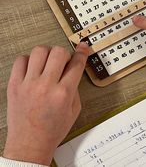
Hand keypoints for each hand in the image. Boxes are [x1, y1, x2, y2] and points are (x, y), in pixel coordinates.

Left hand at [3, 42, 88, 164]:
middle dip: (64, 54)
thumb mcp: (74, 111)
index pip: (76, 64)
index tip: (82, 47)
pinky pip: (21, 60)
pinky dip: (28, 60)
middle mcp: (46, 86)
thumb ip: (75, 87)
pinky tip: (33, 68)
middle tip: (63, 62)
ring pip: (39, 51)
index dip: (82, 52)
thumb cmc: (51, 131)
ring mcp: (28, 84)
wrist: (29, 145)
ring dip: (47, 54)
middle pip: (58, 52)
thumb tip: (73, 68)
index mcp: (63, 94)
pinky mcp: (14, 85)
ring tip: (47, 63)